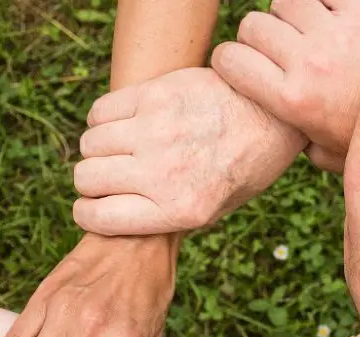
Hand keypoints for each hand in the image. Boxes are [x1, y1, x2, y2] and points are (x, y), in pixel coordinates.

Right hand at [72, 67, 305, 235]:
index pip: (98, 217)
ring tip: (122, 148)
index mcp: (180, 210)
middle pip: (86, 178)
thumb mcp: (216, 209)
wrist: (273, 115)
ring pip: (90, 143)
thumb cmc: (245, 166)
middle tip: (111, 176)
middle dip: (92, 181)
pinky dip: (103, 120)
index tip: (92, 206)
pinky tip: (125, 123)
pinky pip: (100, 111)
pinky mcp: (155, 95)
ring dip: (99, 149)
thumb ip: (167, 217)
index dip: (88, 213)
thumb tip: (116, 218)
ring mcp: (157, 131)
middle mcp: (164, 172)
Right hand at [212, 0, 359, 171]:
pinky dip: (320, 1)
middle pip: (253, 25)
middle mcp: (309, 63)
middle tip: (278, 50)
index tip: (241, 65)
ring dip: (290, 14)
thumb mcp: (327, 151)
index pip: (230, 59)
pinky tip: (330, 19)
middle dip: (259, 36)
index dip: (230, 59)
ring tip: (306, 33)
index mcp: (292, 99)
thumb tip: (271, 143)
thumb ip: (295, 143)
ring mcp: (335, 34)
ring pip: (284, 2)